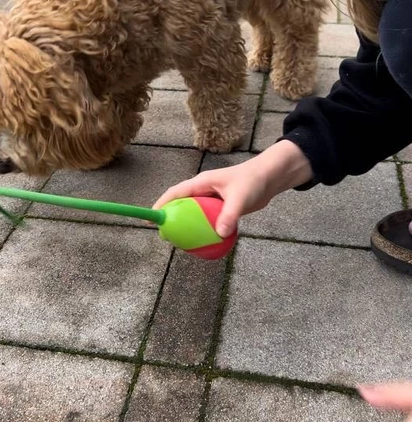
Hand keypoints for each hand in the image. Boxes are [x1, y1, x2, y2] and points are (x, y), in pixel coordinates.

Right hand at [153, 140, 312, 237]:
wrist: (270, 177)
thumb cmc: (253, 181)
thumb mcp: (240, 198)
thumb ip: (229, 215)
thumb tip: (219, 234)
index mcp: (202, 182)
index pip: (176, 193)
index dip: (162, 204)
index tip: (151, 219)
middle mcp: (204, 190)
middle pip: (181, 205)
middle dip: (171, 219)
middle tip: (165, 236)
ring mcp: (213, 199)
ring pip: (194, 214)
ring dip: (187, 226)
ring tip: (181, 243)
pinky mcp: (222, 207)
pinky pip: (208, 220)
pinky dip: (204, 230)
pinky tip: (205, 243)